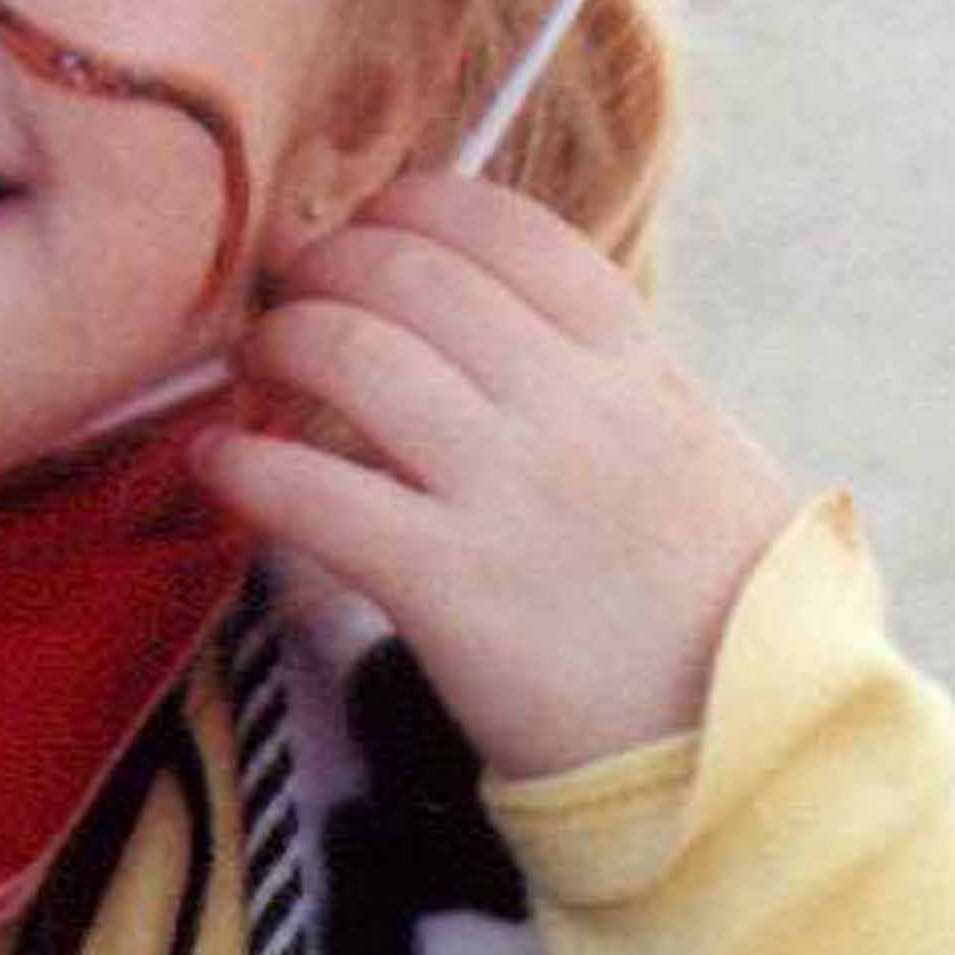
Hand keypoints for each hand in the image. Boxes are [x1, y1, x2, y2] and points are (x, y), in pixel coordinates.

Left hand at [203, 172, 806, 775]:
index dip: (412, 208)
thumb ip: (616, 383)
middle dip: (324, 266)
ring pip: (352, 354)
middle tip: (287, 298)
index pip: (505, 229)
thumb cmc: (721, 611)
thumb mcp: (700, 455)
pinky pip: (314, 494)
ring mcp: (507, 492)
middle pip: (409, 273)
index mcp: (633, 365)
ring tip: (252, 367)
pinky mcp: (446, 586)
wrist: (736, 746)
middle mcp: (569, 407)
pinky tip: (217, 465)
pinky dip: (244, 466)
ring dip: (277, 343)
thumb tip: (522, 331)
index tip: (369, 227)